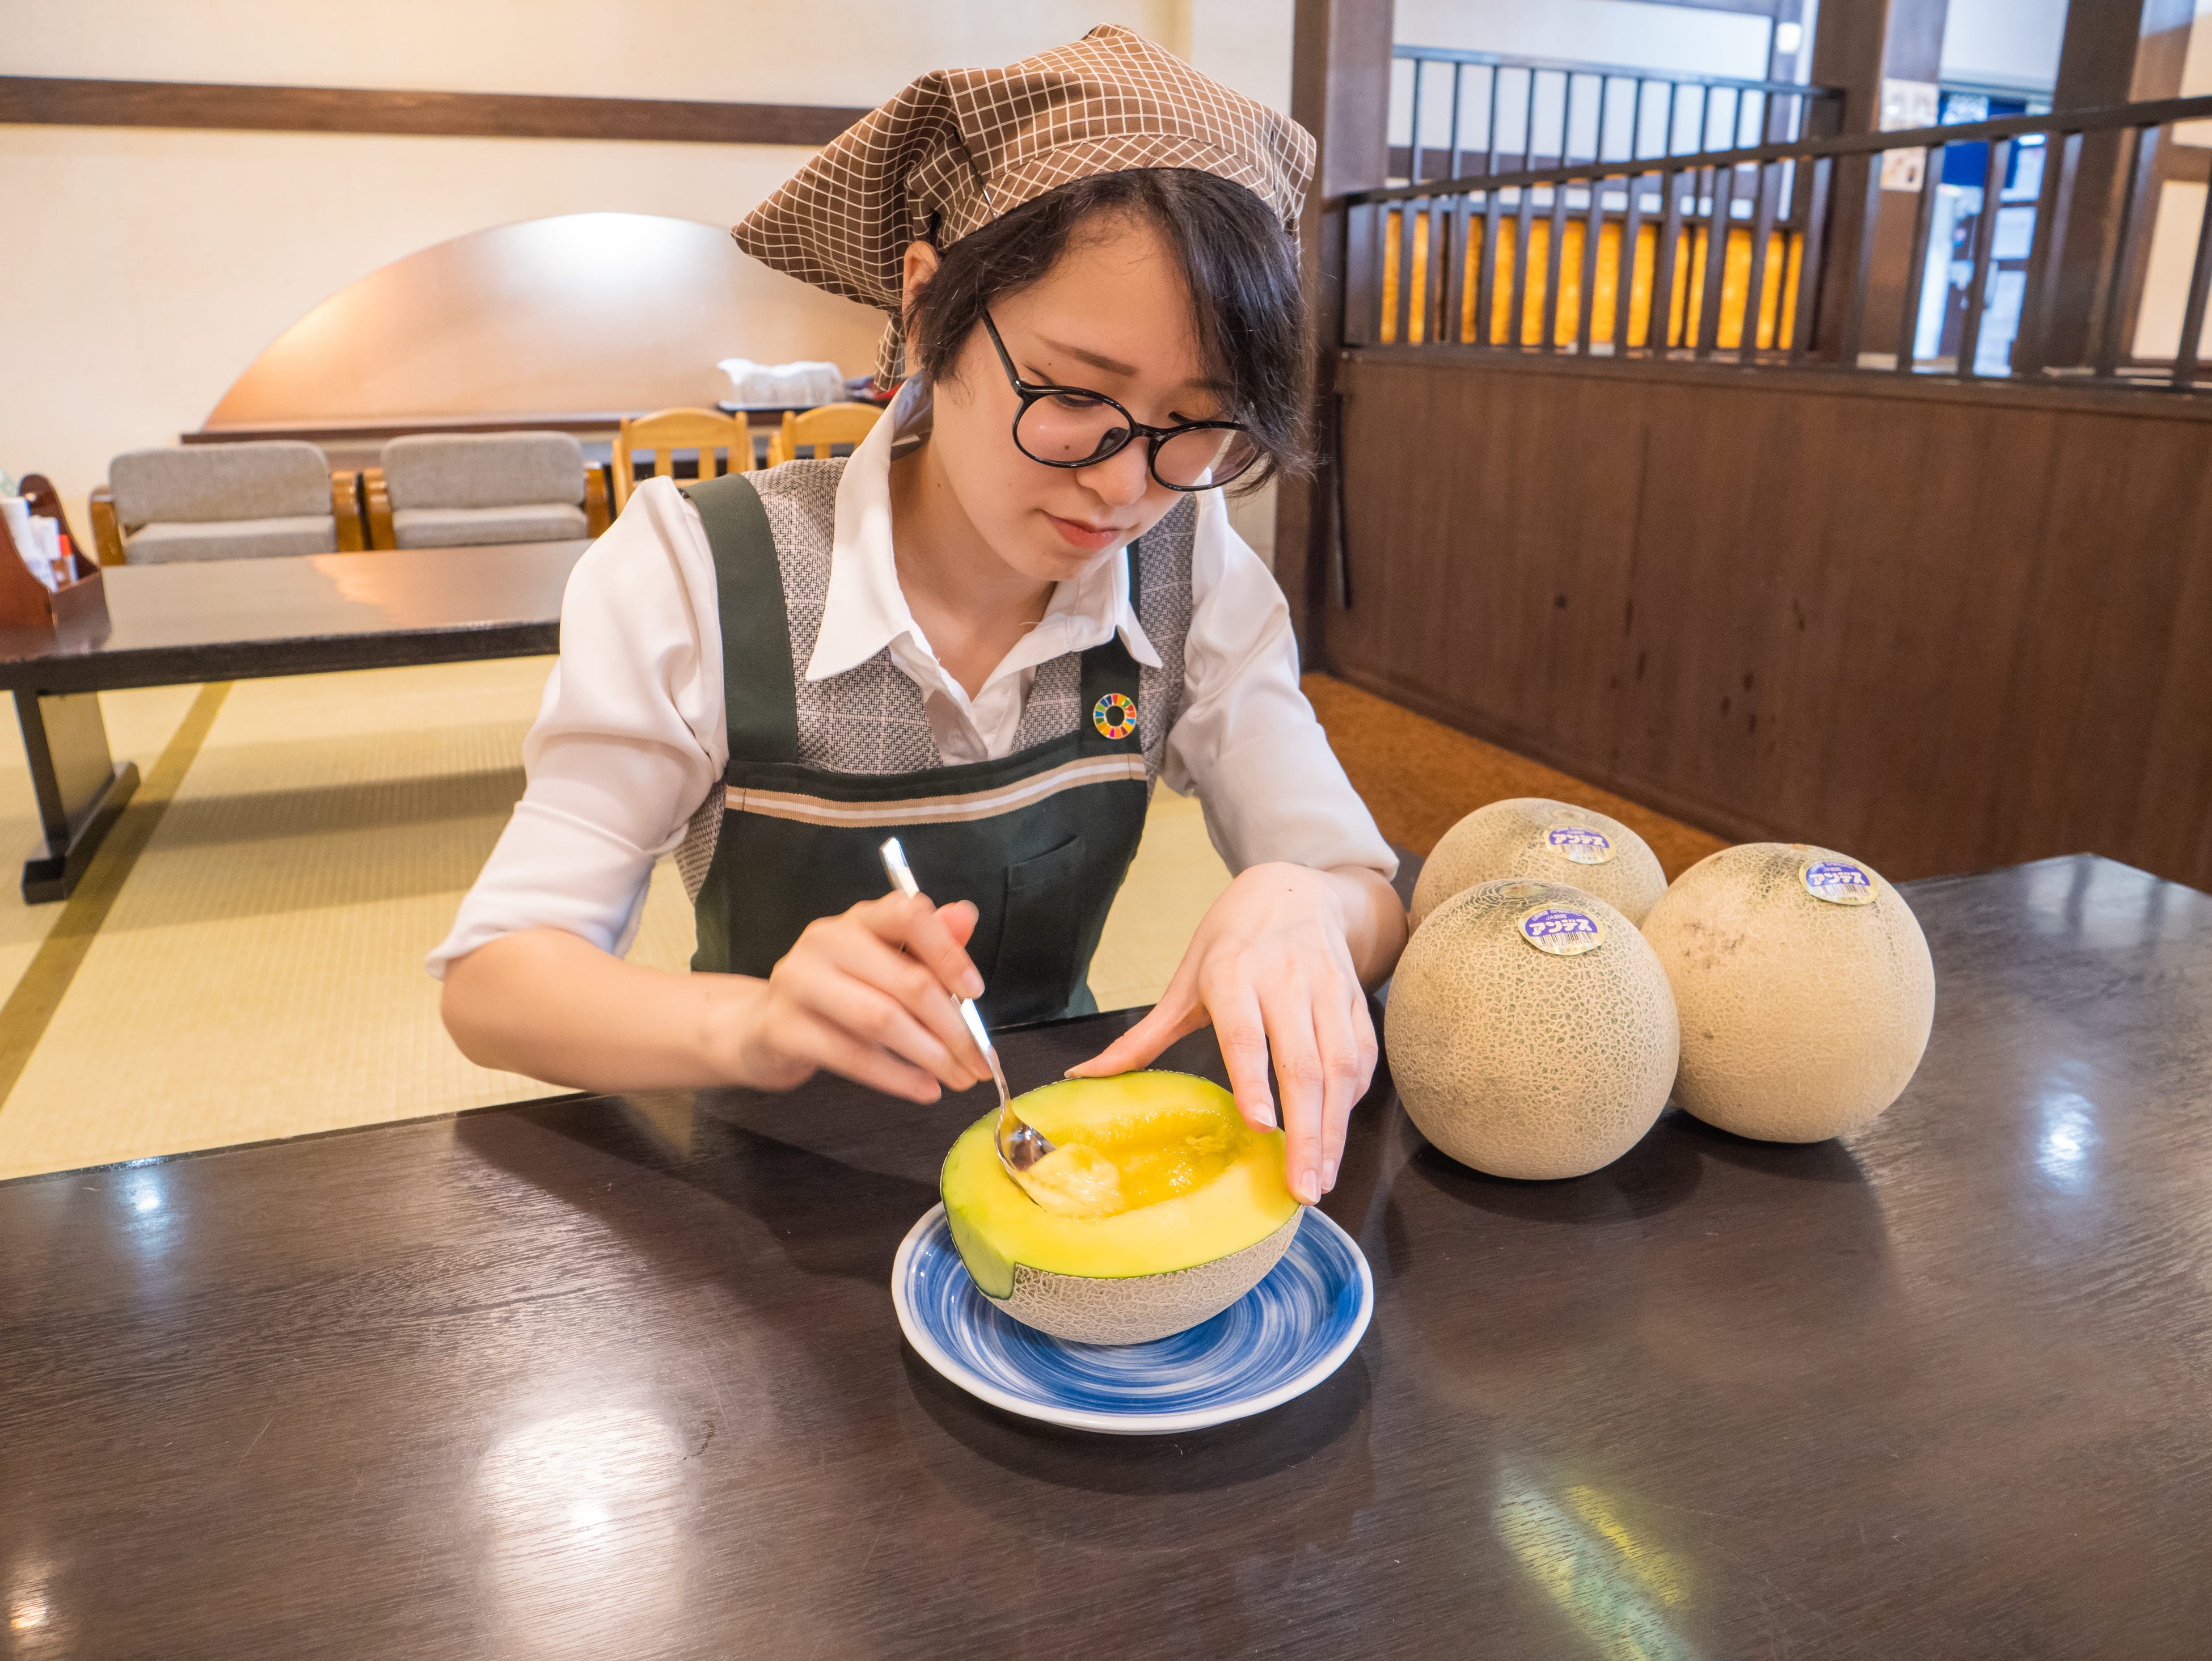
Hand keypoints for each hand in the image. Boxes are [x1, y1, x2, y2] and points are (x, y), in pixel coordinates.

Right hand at [718, 892, 991, 1102]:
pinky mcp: (783, 1028)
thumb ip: (927, 944)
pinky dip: (896, 1077)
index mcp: (859, 919)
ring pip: (881, 1019)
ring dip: (930, 1055)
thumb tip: (966, 914)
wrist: (758, 1029)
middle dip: (953, 1027)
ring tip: (960, 1079)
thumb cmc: (836, 996)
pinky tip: (925, 1090)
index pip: (908, 915)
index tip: (976, 992)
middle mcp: (826, 940)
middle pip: (905, 980)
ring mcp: (799, 982)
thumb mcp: (884, 965)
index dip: (948, 952)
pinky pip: (851, 1056)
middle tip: (980, 1062)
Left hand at [1067, 863, 1385, 1203]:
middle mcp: (1286, 982)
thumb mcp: (1183, 981)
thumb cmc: (1231, 941)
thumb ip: (1143, 1037)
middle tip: (1302, 1187)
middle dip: (1306, 1130)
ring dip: (1334, 1127)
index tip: (1261, 1127)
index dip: (1255, 1080)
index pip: (1246, 1033)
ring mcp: (1328, 991)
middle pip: (1303, 1062)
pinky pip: (1363, 1056)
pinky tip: (1338, 1135)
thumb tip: (1083, 1077)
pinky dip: (1353, 1100)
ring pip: (1341, 1066)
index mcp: (1234, 975)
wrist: (1294, 890)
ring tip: (1322, 1178)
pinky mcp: (1356, 1001)